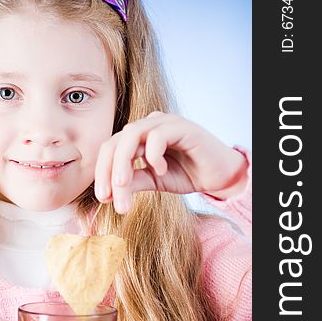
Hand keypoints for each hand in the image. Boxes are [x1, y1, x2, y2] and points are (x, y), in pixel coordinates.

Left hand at [94, 112, 248, 213]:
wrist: (220, 175)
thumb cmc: (187, 174)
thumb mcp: (153, 181)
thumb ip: (132, 181)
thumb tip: (108, 193)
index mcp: (138, 137)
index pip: (110, 150)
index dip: (102, 172)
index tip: (103, 198)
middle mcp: (148, 125)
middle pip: (115, 141)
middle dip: (108, 171)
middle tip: (108, 197)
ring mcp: (164, 122)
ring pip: (131, 134)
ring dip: (123, 163)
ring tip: (123, 185)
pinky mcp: (181, 126)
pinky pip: (158, 135)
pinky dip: (153, 155)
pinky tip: (161, 170)